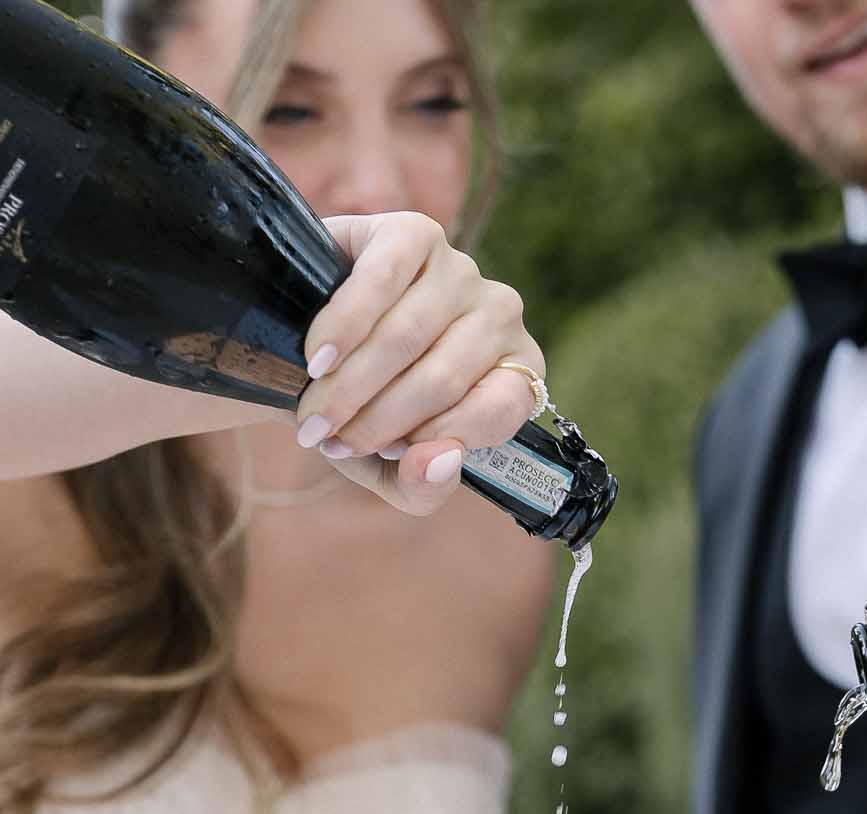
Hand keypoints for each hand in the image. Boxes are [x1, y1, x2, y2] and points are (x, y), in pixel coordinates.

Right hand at [297, 212, 545, 515]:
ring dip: (351, 383)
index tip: (386, 455)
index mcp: (516, 373)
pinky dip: (343, 327)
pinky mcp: (414, 233)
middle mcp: (500, 316)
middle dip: (376, 420)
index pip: (498, 411)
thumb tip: (439, 463)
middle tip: (327, 439)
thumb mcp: (393, 469)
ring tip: (314, 410)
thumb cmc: (366, 413)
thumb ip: (423, 487)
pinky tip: (320, 357)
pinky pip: (380, 281)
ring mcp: (460, 270)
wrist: (311, 350)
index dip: (437, 439)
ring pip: (406, 336)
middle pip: (442, 379)